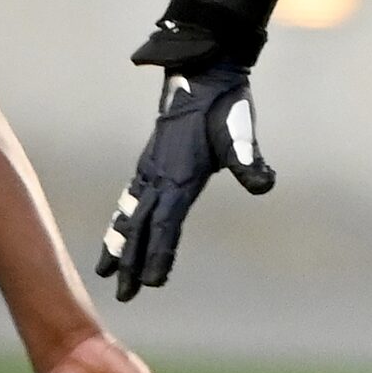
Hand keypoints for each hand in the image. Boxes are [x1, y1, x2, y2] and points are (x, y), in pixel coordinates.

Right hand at [96, 66, 273, 300]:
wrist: (202, 76)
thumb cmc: (225, 107)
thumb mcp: (240, 133)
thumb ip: (249, 163)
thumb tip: (265, 184)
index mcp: (180, 176)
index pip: (167, 224)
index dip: (159, 254)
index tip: (151, 282)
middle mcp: (159, 176)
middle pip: (141, 228)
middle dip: (131, 262)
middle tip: (123, 296)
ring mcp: (150, 169)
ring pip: (129, 215)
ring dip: (118, 245)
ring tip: (106, 271)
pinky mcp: (150, 163)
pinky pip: (130, 198)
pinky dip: (120, 219)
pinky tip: (118, 231)